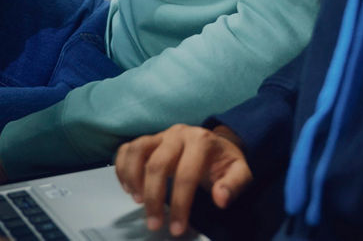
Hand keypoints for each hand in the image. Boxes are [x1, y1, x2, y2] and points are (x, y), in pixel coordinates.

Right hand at [115, 124, 252, 236]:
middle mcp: (178, 134)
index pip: (186, 174)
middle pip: (157, 164)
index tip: (177, 229)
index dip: (179, 204)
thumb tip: (220, 199)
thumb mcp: (240, 173)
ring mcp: (161, 135)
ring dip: (133, 178)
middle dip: (154, 198)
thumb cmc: (224, 162)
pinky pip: (127, 149)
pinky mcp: (149, 140)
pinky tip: (129, 188)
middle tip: (154, 224)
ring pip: (137, 150)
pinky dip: (122, 168)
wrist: (217, 144)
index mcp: (202, 141)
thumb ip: (233, 185)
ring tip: (138, 201)